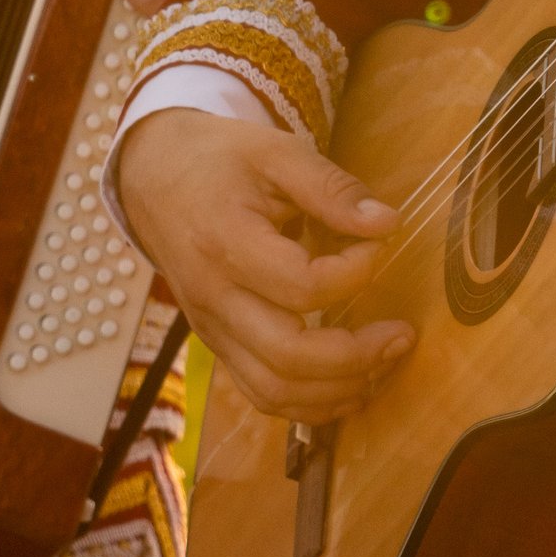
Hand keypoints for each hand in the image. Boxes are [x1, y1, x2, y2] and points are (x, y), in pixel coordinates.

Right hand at [117, 108, 413, 422]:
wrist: (153, 177)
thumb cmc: (219, 161)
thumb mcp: (275, 152)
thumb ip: (331, 188)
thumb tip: (388, 223)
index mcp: (224, 243)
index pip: (302, 286)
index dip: (355, 272)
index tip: (379, 242)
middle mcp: (213, 297)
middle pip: (288, 356)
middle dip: (357, 355)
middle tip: (402, 334)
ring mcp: (211, 328)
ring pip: (274, 390)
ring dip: (337, 389)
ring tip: (384, 363)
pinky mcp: (216, 344)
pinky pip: (261, 394)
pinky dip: (309, 404)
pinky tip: (350, 385)